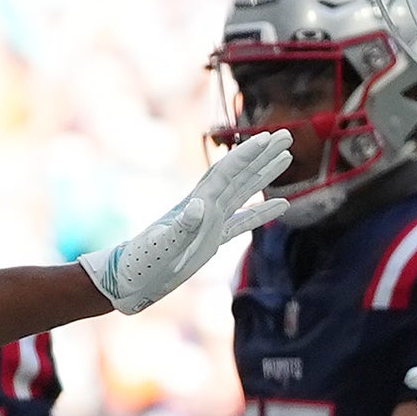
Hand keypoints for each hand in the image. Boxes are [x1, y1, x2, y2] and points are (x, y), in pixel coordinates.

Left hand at [83, 132, 291, 314]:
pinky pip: (244, 221)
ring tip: (286, 157)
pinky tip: (282, 205)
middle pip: (240, 174)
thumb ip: (182, 226)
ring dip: (264, 174)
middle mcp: (206, 207)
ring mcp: (211, 222)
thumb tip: (200, 205)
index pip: (228, 173)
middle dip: (262, 155)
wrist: (130, 280)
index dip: (248, 155)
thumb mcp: (162, 245)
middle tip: (286, 135)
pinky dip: (263, 212)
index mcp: (198, 203)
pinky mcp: (213, 240)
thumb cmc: (143, 263)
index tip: (268, 137)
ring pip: (244, 192)